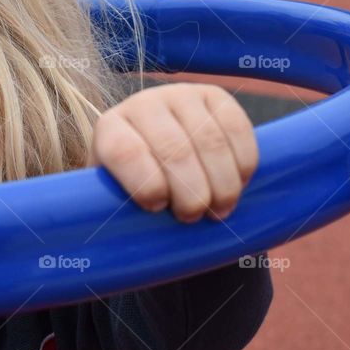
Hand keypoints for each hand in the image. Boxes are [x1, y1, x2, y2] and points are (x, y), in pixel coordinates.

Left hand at [86, 83, 257, 222]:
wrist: (163, 158)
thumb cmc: (135, 191)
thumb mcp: (117, 200)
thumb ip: (115, 214)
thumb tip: (106, 253)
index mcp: (111, 130)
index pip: (125, 152)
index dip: (145, 185)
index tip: (157, 208)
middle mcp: (143, 104)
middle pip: (174, 149)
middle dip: (191, 192)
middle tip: (194, 217)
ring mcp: (181, 95)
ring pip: (210, 140)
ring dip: (221, 183)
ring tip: (220, 209)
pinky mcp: (215, 95)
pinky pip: (237, 127)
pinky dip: (243, 163)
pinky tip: (238, 184)